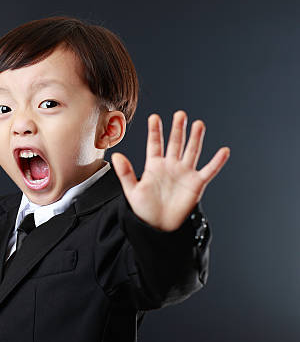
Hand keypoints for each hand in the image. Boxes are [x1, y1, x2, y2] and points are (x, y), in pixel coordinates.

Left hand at [111, 110, 229, 230]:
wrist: (158, 227)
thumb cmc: (144, 210)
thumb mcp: (132, 191)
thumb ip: (125, 173)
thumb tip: (116, 155)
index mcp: (154, 166)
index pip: (155, 144)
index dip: (155, 131)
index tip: (154, 117)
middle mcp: (170, 166)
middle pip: (175, 143)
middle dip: (178, 129)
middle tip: (180, 114)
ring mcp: (184, 173)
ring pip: (191, 151)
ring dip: (196, 138)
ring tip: (198, 124)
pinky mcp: (196, 184)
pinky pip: (209, 170)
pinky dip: (217, 161)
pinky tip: (224, 151)